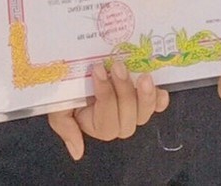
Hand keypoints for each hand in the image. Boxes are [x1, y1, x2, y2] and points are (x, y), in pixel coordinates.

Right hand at [47, 59, 169, 160]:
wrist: (77, 68)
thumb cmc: (67, 88)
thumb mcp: (58, 106)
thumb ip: (65, 127)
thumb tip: (78, 153)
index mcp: (98, 126)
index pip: (107, 122)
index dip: (105, 97)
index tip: (97, 70)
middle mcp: (118, 121)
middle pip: (128, 119)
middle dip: (124, 92)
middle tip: (117, 66)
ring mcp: (133, 109)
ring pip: (143, 113)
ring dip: (145, 96)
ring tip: (143, 76)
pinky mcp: (145, 96)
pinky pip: (157, 105)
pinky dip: (159, 100)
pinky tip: (162, 91)